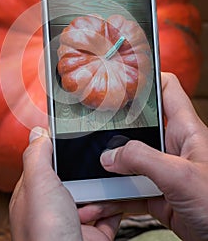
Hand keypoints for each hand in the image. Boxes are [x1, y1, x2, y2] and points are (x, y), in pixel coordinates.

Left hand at [9, 127, 120, 240]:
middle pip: (75, 176)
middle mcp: (54, 206)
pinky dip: (116, 206)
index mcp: (35, 193)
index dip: (61, 148)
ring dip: (103, 189)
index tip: (78, 134)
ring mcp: (75, 220)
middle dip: (87, 171)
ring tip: (110, 180)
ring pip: (95, 192)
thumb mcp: (38, 185)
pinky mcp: (95, 232)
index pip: (48, 162)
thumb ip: (37, 156)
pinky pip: (110, 212)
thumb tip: (37, 131)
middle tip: (101, 157)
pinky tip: (118, 199)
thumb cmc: (45, 234)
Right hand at [79, 73, 207, 240]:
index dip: (147, 77)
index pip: (168, 88)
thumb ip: (143, 160)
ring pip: (130, 160)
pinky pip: (129, 188)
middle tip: (92, 124)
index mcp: (185, 129)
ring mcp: (163, 170)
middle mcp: (173, 145)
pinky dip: (114, 195)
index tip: (122, 74)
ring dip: (109, 169)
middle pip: (139, 125)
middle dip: (115, 127)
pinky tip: (101, 200)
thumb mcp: (181, 176)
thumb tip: (110, 156)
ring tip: (89, 170)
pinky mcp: (157, 192)